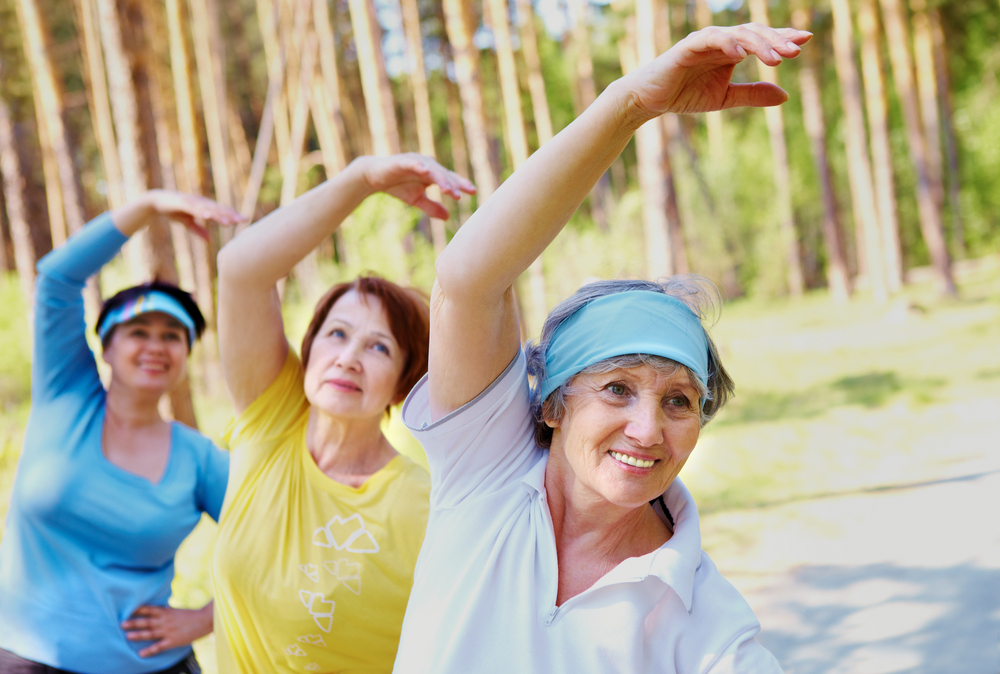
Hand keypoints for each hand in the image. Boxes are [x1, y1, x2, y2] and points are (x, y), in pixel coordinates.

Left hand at [122, 604, 212, 657]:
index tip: (127, 609)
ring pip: (150, 633)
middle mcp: (165, 621)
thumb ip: (165, 612)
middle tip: (122, 623)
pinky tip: (141, 653)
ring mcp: (168, 631)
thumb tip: (155, 610)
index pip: (149, 609)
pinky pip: (159, 646)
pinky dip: (149, 650)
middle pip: (147, 622)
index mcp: (166, 612)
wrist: (204, 620)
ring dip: (138, 634)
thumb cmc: (190, 615)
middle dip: (134, 622)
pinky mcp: (172, 641)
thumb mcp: (176, 611)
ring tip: (128, 636)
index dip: (138, 609)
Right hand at [144, 190, 245, 240]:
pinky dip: (201, 212)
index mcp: (203, 207)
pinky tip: (208, 216)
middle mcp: (200, 202)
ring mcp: (192, 202)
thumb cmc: (173, 211)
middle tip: (244, 220)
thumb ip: (199, 231)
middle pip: (218, 209)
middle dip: (231, 215)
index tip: (245, 220)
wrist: (156, 202)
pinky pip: (193, 208)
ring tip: (229, 222)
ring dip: (218, 215)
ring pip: (208, 209)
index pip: (220, 211)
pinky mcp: (182, 203)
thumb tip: (209, 241)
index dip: (232, 215)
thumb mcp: (187, 223)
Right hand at [358, 154, 475, 219]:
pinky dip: (418, 166)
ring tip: (447, 190)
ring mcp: (415, 162)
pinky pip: (412, 164)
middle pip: (444, 174)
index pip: (450, 179)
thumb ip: (432, 207)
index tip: (473, 192)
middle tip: (459, 196)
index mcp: (432, 174)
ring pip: (431, 170)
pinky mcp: (402, 161)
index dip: (461, 184)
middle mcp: (427, 165)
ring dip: (440, 179)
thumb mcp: (416, 200)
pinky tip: (425, 171)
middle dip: (452, 185)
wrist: (374, 177)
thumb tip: (448, 218)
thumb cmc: (398, 186)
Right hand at [626, 24, 811, 120]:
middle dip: (777, 40)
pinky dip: (726, 43)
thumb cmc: (684, 95)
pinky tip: (741, 54)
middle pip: (755, 33)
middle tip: (797, 50)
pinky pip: (710, 39)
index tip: (805, 40)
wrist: (650, 99)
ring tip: (776, 59)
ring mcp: (704, 41)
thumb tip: (785, 95)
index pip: (761, 39)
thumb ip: (753, 95)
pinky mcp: (687, 47)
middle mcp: (721, 41)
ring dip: (759, 44)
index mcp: (731, 51)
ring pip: (737, 34)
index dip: (783, 37)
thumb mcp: (724, 98)